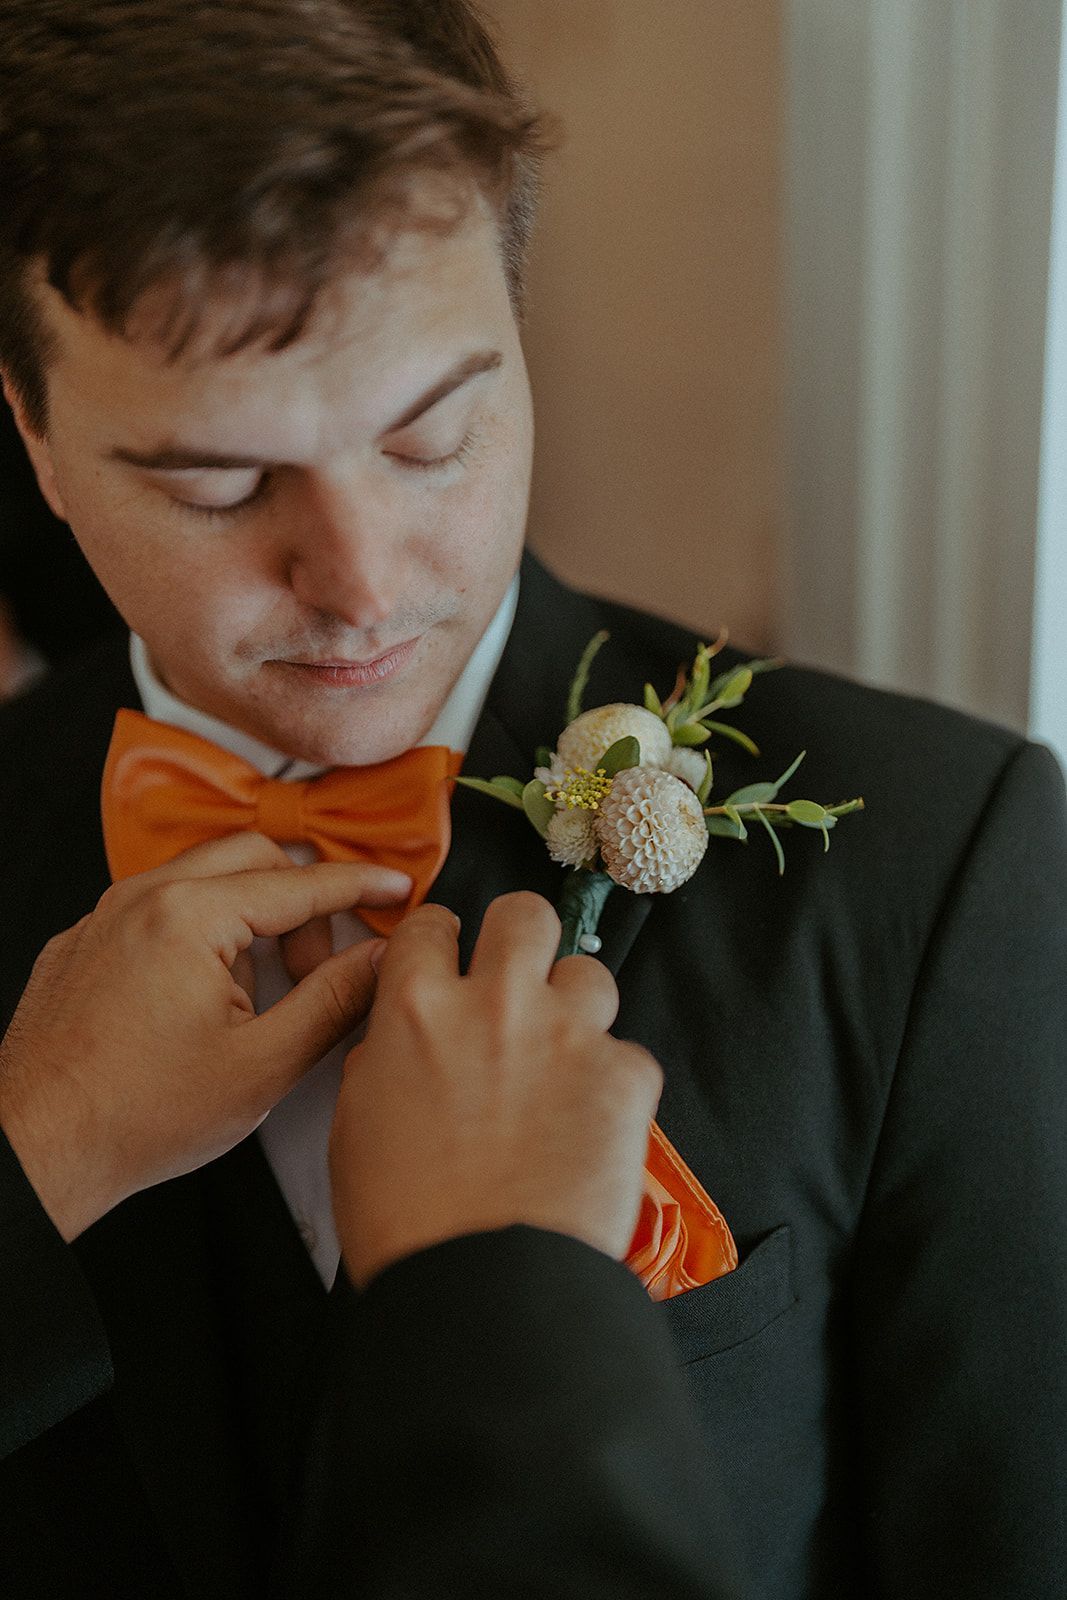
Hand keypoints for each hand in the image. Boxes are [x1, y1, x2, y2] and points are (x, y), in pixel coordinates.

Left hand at [0, 833, 411, 1241]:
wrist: (38, 1150)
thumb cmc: (137, 1115)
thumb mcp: (264, 1064)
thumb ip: (335, 999)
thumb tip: (381, 958)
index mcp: (189, 915)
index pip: (299, 883)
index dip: (360, 886)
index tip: (397, 888)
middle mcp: (140, 898)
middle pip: (250, 859)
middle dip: (299, 902)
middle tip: (317, 967)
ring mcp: (103, 917)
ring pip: (202, 880)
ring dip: (248, 918)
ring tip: (259, 994)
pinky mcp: (82, 943)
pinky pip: (157, 909)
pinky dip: (200, 933)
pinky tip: (205, 999)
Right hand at [329, 892, 662, 1288]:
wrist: (480, 1287)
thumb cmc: (406, 1221)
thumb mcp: (356, 1124)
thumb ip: (384, 1057)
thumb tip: (402, 1040)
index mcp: (417, 1008)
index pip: (433, 925)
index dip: (442, 938)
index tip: (451, 954)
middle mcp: (496, 1003)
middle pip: (525, 915)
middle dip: (522, 938)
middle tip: (519, 979)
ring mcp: (567, 1035)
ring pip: (589, 974)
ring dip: (576, 1009)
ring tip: (562, 1061)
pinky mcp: (624, 1076)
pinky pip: (628, 1053)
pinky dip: (612, 1083)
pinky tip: (588, 1125)